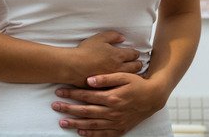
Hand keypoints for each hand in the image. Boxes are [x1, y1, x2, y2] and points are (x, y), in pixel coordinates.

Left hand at [50, 73, 166, 135]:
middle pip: (86, 111)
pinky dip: (91, 134)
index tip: (59, 91)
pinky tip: (80, 132)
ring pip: (92, 124)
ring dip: (75, 123)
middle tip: (55, 106)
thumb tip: (89, 80)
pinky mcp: (120, 129)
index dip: (72, 94)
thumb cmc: (137, 84)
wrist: (153, 98)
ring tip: (62, 122)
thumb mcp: (124, 76)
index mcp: (112, 97)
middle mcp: (113, 112)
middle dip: (69, 109)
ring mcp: (116, 122)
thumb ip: (106, 78)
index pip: (87, 96)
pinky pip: (103, 134)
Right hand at [67, 31, 142, 86]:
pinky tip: (121, 81)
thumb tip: (122, 38)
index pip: (134, 54)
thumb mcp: (99, 38)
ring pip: (130, 77)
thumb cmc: (85, 51)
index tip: (135, 53)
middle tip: (138, 63)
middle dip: (138, 64)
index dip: (135, 53)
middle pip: (135, 67)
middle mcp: (119, 68)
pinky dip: (122, 82)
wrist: (74, 66)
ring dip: (133, 74)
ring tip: (132, 72)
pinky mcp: (108, 86)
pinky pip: (120, 84)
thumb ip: (112, 36)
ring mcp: (114, 78)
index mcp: (118, 55)